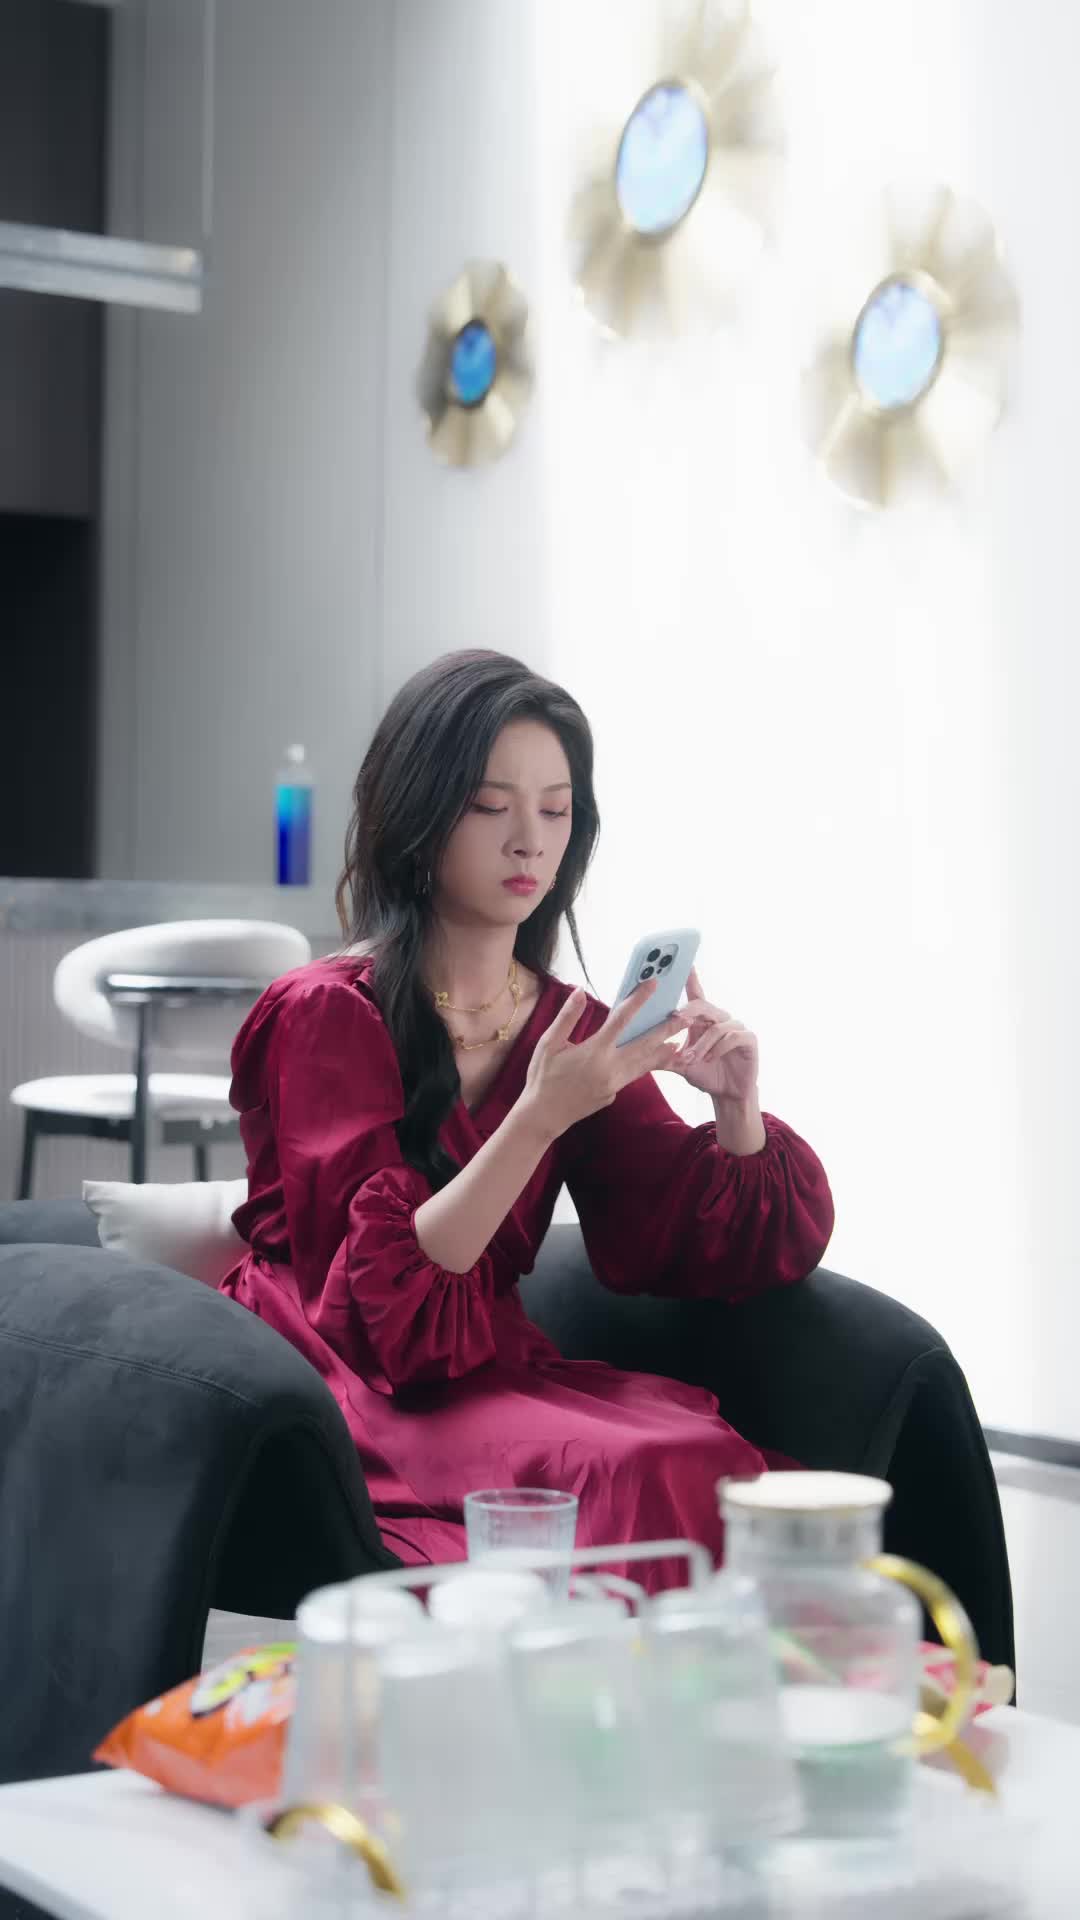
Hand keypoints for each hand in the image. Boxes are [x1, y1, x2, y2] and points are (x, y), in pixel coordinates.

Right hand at [520, 982, 685, 1141]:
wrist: (544, 1115)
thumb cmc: (543, 1076)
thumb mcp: (548, 1044)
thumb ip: (567, 1017)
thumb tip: (580, 991)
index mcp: (594, 1051)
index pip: (621, 1019)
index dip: (638, 1000)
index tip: (653, 985)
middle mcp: (609, 1068)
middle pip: (644, 1044)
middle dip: (666, 1030)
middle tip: (685, 1017)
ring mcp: (614, 1083)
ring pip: (645, 1063)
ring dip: (663, 1051)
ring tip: (680, 1041)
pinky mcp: (614, 1093)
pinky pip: (633, 1075)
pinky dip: (647, 1065)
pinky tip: (654, 1059)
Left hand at [665, 967, 759, 1104]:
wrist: (728, 1094)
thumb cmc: (705, 1074)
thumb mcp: (680, 1064)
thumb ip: (663, 1055)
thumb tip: (638, 1051)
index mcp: (704, 1021)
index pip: (696, 996)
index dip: (691, 979)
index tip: (684, 964)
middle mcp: (720, 1019)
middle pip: (703, 1005)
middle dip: (687, 1013)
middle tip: (675, 1021)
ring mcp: (736, 1028)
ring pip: (715, 1026)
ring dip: (700, 1044)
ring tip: (691, 1058)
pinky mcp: (749, 1039)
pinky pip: (732, 1036)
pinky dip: (718, 1048)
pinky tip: (710, 1059)